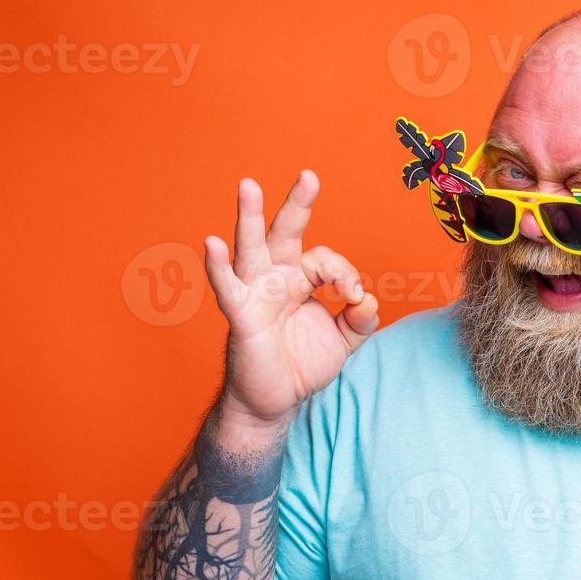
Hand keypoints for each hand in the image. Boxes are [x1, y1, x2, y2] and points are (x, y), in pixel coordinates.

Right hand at [203, 171, 378, 426]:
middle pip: (285, 234)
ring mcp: (255, 294)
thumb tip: (368, 301)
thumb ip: (359, 321)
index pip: (326, 260)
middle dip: (297, 205)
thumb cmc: (301, 364)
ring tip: (248, 186)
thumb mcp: (342, 342)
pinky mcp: (241, 316)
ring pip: (251, 248)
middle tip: (309, 176)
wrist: (274, 403)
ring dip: (250, 217)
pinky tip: (212, 243)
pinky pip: (228, 288)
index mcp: (300, 279)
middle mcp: (276, 278)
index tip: (356, 301)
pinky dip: (218, 267)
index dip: (345, 276)